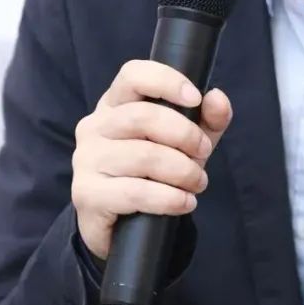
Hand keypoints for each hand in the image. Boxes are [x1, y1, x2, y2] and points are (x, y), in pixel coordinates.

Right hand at [72, 60, 232, 260]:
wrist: (123, 228)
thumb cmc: (154, 175)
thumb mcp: (186, 144)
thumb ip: (206, 120)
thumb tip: (217, 98)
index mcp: (114, 105)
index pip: (133, 75)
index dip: (166, 81)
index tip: (195, 99)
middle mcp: (95, 127)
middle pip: (143, 116)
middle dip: (185, 135)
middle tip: (203, 154)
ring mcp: (86, 160)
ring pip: (143, 156)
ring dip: (183, 171)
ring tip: (197, 184)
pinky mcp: (87, 193)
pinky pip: (135, 191)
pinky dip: (169, 199)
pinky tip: (184, 203)